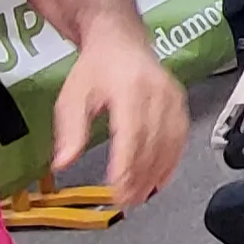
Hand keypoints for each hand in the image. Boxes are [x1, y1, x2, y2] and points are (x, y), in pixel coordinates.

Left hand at [51, 23, 188, 208]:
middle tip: (126, 202)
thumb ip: (70, 130)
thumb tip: (63, 164)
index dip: (126, 165)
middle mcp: (157, 93)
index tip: (116, 190)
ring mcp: (173, 98)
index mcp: (129, 88)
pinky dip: (171, 162)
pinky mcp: (181, 103)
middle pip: (153, 143)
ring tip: (141, 197)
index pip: (132, 133)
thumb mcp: (72, 97)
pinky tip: (160, 180)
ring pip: (170, 144)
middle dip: (140, 177)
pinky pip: (180, 138)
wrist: (120, 41)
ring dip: (156, 174)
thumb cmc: (95, 69)